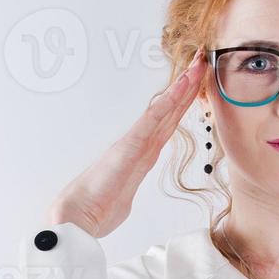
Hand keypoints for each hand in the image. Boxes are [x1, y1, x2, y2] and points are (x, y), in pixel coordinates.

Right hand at [46, 48, 207, 237]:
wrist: (78, 216)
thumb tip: (124, 193)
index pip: (166, 124)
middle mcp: (139, 145)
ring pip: (163, 110)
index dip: (181, 104)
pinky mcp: (129, 147)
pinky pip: (152, 121)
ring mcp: (134, 143)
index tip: (195, 84)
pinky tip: (180, 88)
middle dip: (186, 87)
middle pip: (169, 111)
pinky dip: (167, 103)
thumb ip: (125, 190)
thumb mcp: (120, 198)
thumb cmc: (94, 209)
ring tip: (196, 65)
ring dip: (181, 88)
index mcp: (140, 155)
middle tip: (200, 62)